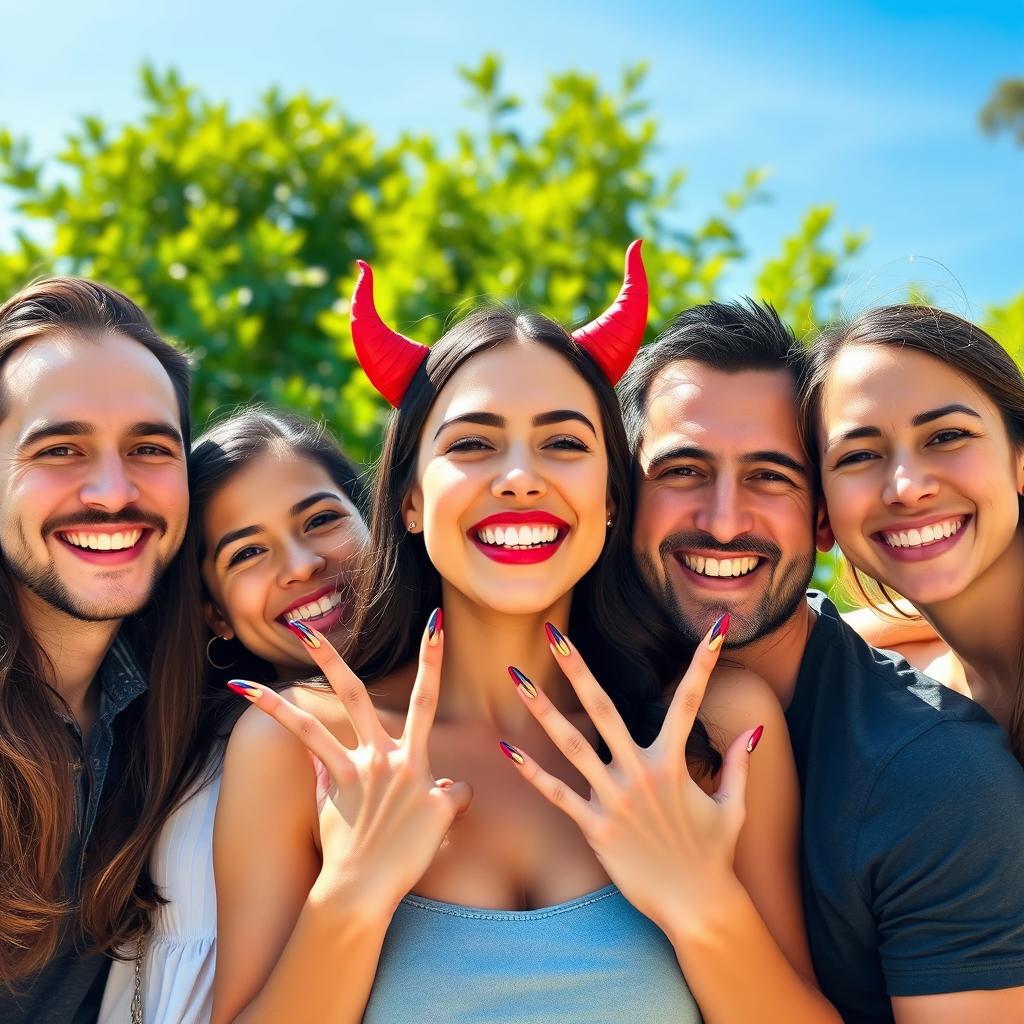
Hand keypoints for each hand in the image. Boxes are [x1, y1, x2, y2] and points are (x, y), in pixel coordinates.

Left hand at [227, 610, 470, 914]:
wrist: (369, 889)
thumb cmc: (407, 859)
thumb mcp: (442, 823)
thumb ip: (452, 795)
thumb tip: (457, 786)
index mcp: (413, 762)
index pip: (426, 700)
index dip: (433, 659)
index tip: (433, 623)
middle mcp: (382, 757)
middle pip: (357, 696)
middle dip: (332, 659)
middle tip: (308, 628)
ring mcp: (352, 771)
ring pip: (317, 719)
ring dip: (285, 701)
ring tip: (267, 671)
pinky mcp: (330, 789)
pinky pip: (305, 750)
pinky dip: (287, 727)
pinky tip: (263, 709)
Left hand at [501, 616, 761, 931]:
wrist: (698, 906)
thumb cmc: (714, 855)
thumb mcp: (734, 806)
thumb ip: (739, 763)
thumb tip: (754, 730)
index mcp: (673, 763)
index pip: (690, 701)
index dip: (704, 664)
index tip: (714, 629)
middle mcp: (641, 773)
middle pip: (604, 708)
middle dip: (577, 668)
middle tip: (552, 634)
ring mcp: (615, 800)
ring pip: (572, 745)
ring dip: (542, 710)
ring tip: (515, 678)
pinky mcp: (596, 830)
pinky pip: (558, 796)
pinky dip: (532, 773)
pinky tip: (506, 748)